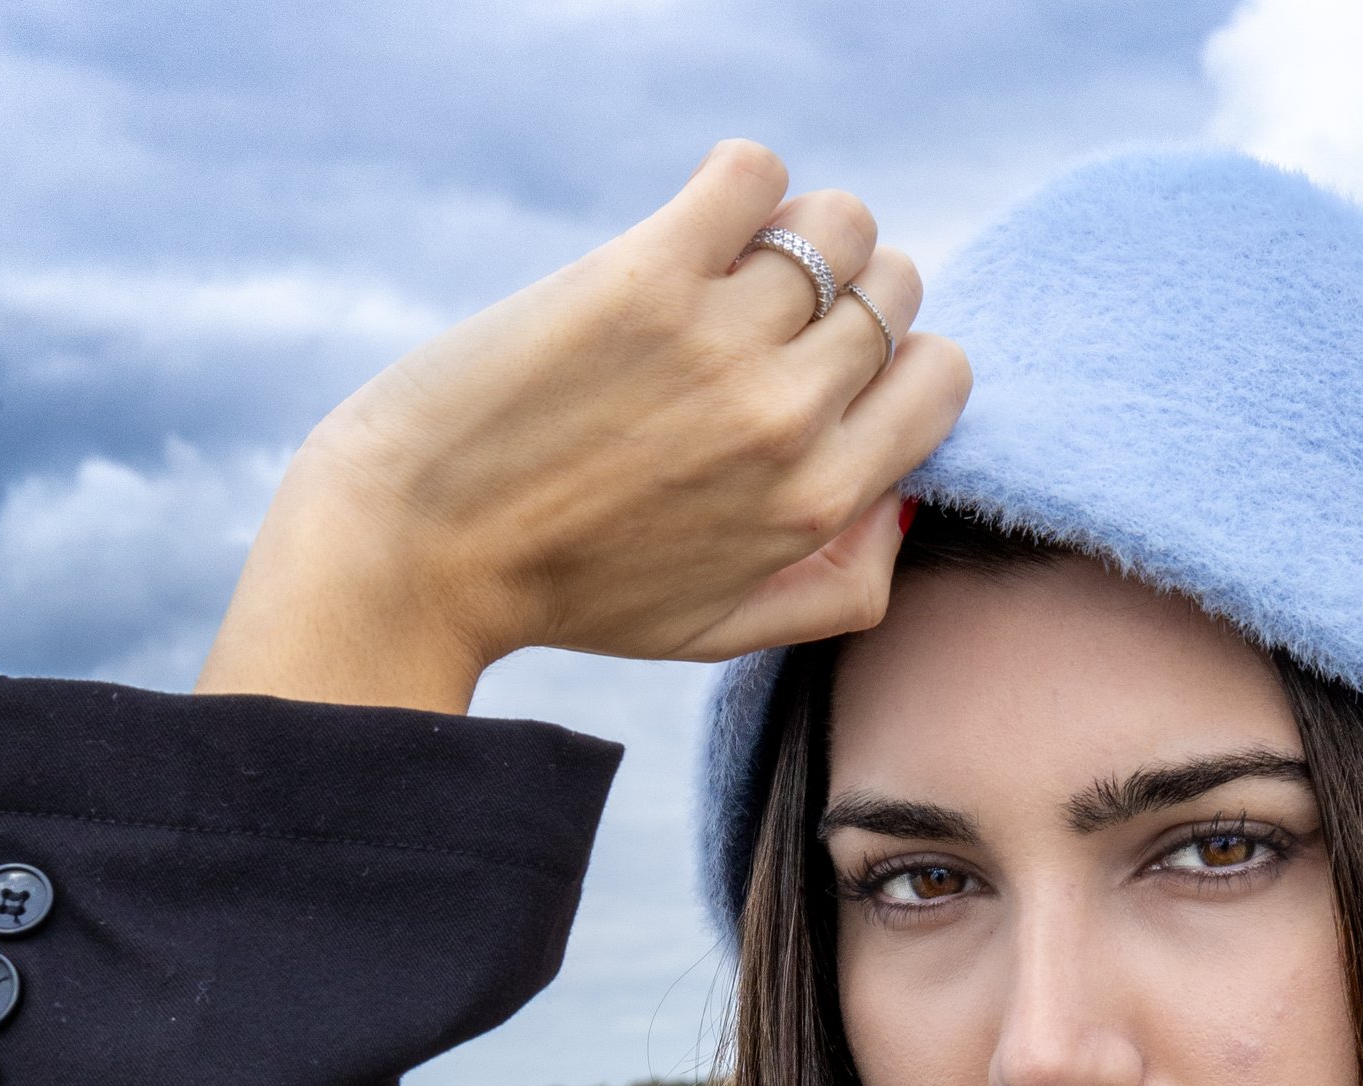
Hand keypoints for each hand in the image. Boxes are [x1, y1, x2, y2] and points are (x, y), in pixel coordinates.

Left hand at [198, 140, 969, 710]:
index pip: (939, 376)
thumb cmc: (570, 592)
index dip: (891, 361)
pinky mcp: (647, 274)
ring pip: (836, 222)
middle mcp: (787, 420)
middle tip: (761, 322)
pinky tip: (697, 224)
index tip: (827, 369)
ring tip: (729, 269)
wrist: (424, 546)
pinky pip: (753, 174)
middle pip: (893, 287)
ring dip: (795, 232)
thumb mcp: (720, 633)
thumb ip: (836, 589)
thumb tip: (904, 508)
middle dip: (843, 293)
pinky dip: (741, 182)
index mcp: (819, 505)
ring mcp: (720, 341)